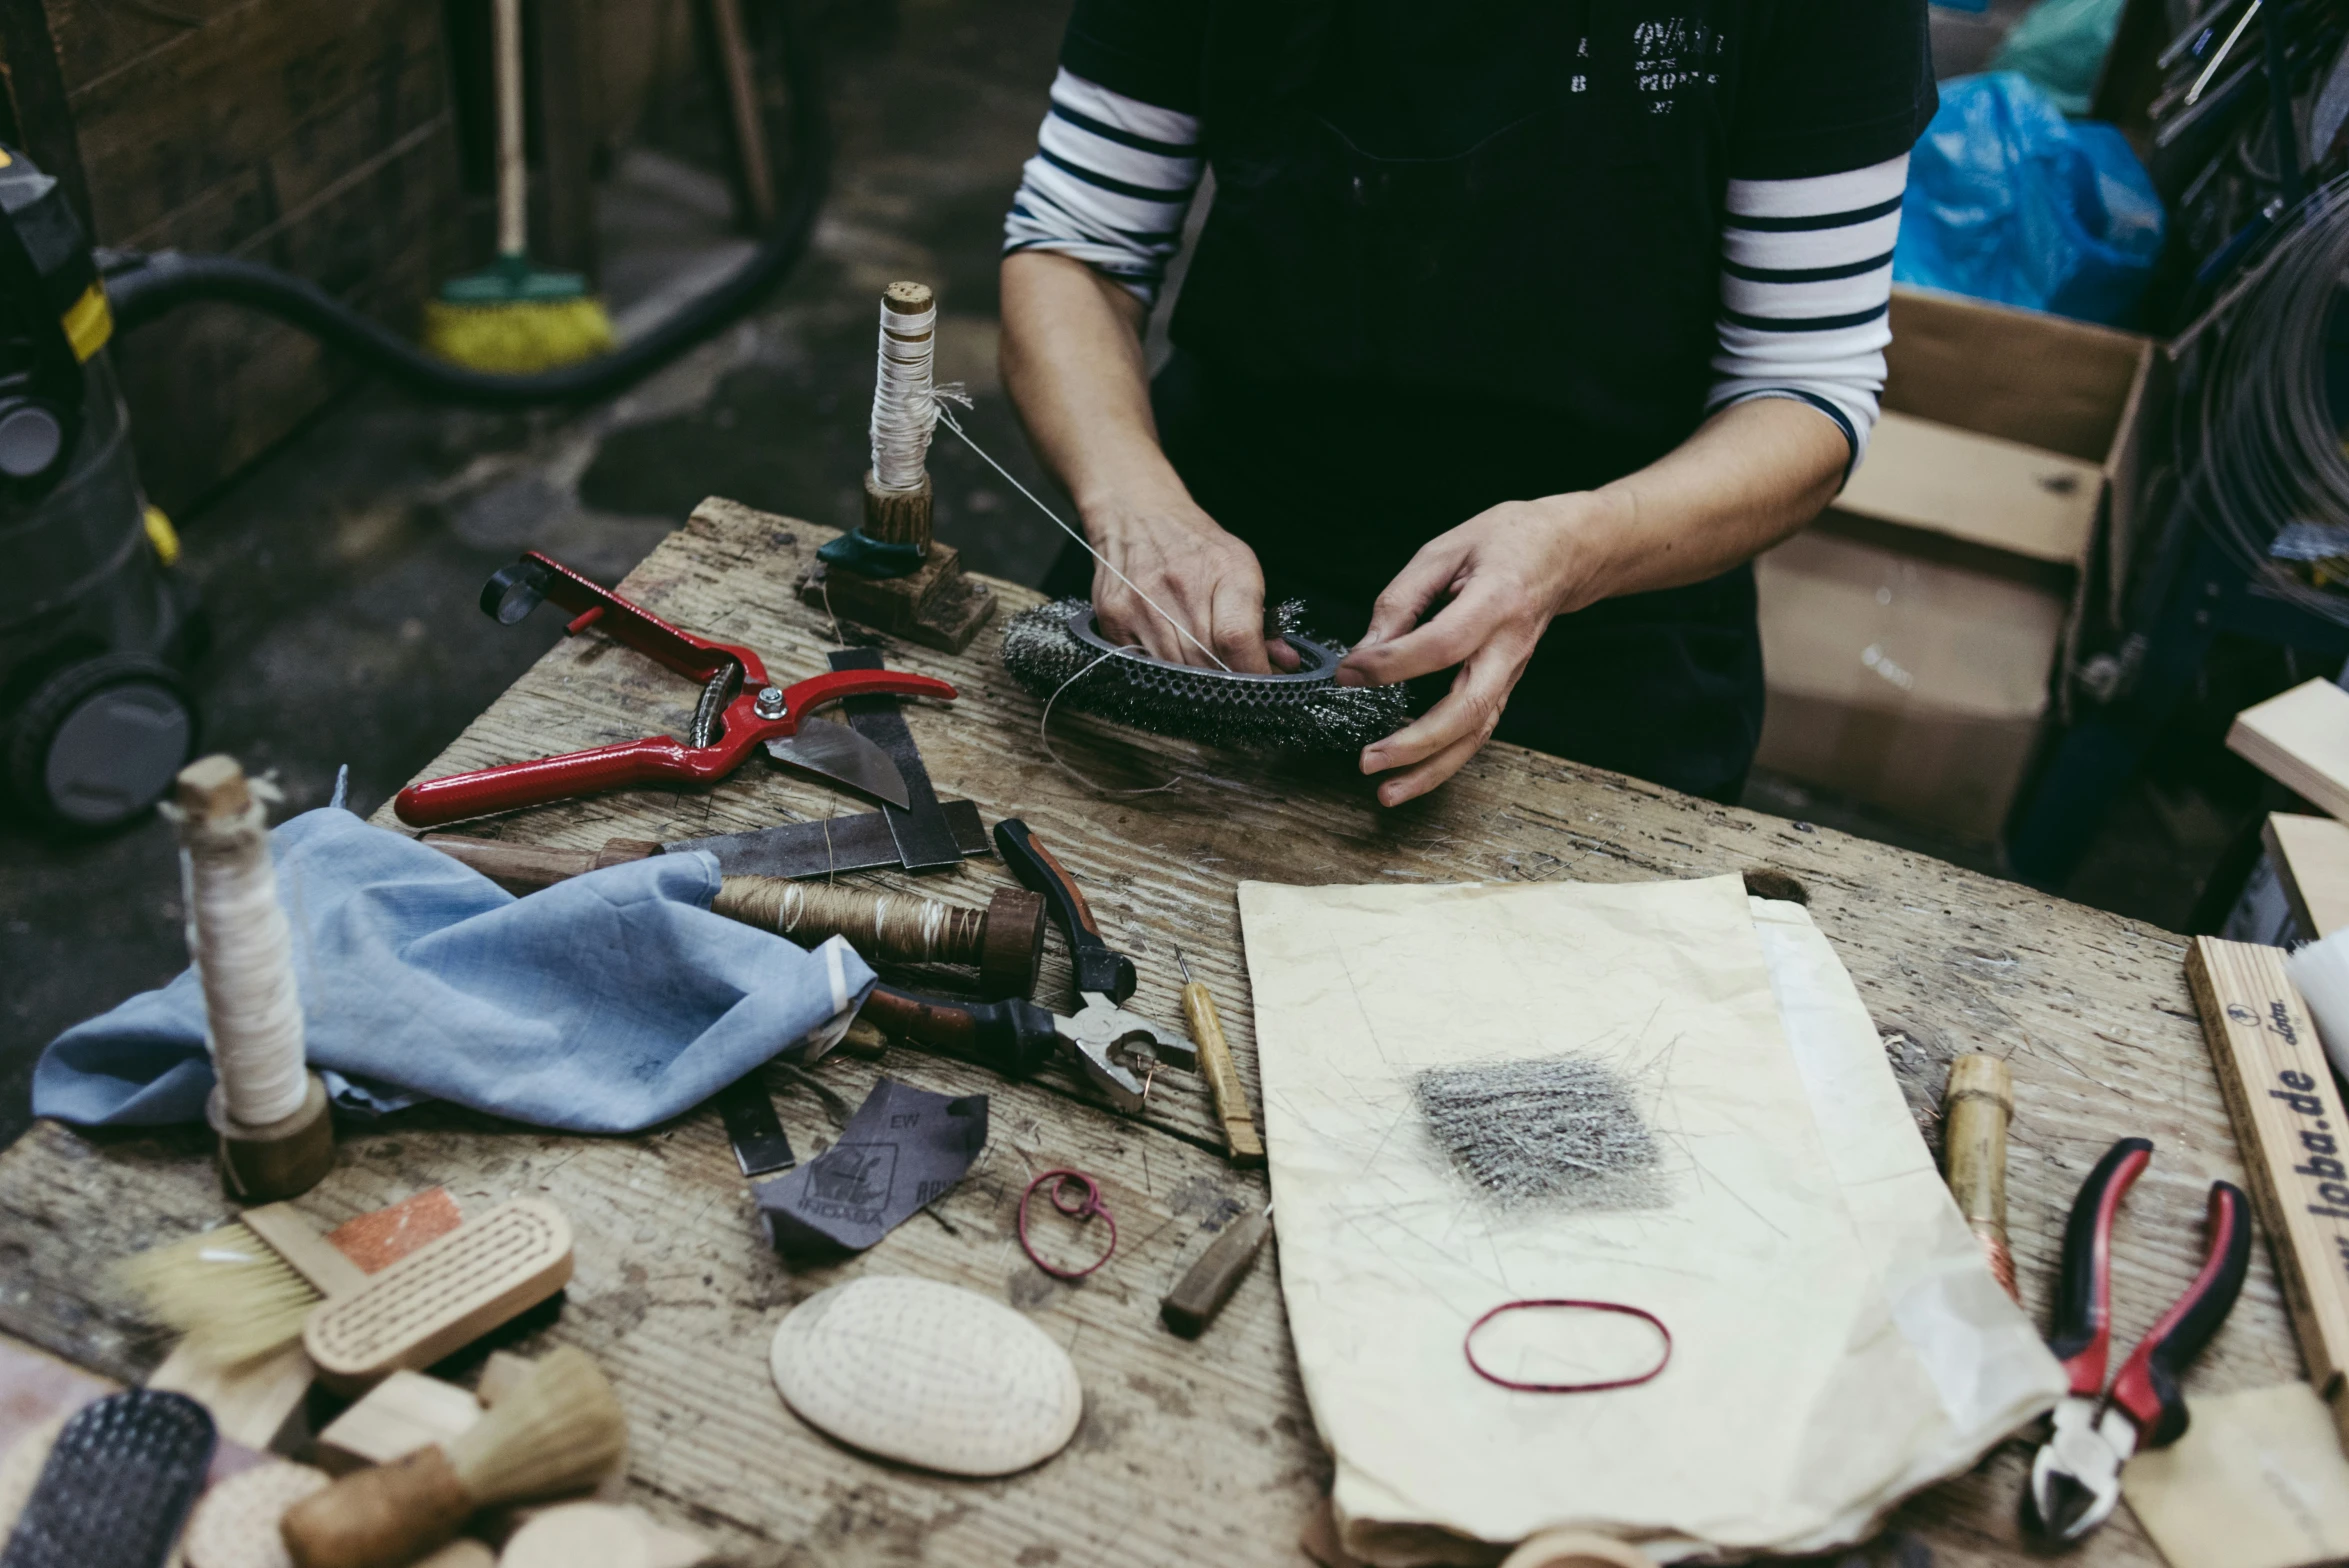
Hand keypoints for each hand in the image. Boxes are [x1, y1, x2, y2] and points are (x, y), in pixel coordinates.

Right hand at [1083, 493, 1298, 672]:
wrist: (1137, 515)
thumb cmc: (1195, 545)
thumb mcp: (1240, 568)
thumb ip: (1264, 620)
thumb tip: (1284, 664)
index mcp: (1224, 570)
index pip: (1237, 638)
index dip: (1253, 672)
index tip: (1262, 683)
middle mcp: (1179, 585)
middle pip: (1206, 664)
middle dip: (1226, 681)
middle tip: (1234, 678)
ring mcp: (1141, 604)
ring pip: (1175, 671)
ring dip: (1194, 680)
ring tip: (1204, 668)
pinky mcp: (1113, 619)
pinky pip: (1144, 666)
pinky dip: (1162, 672)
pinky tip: (1171, 656)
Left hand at [1335, 494, 1611, 805]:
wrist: (1565, 552)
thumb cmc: (1506, 542)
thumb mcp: (1447, 548)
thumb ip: (1403, 597)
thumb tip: (1366, 647)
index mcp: (1496, 601)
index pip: (1441, 644)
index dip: (1392, 663)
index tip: (1349, 671)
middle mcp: (1508, 647)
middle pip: (1467, 708)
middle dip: (1415, 742)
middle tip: (1367, 759)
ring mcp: (1510, 673)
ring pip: (1475, 734)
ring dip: (1430, 769)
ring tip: (1385, 790)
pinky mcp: (1504, 687)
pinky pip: (1477, 733)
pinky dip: (1444, 762)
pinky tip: (1410, 777)